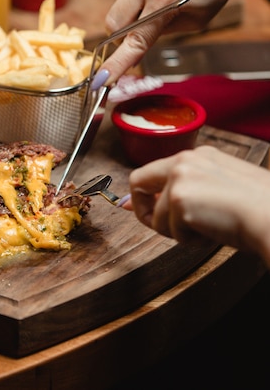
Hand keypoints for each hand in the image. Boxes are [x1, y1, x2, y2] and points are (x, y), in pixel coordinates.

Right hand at [94, 0, 269, 84]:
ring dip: (130, 10)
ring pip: (117, 3)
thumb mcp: (196, 21)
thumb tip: (135, 42)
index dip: (116, 63)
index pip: (134, 39)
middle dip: (123, 34)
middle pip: (113, 23)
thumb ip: (161, 32)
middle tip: (143, 33)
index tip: (101, 79)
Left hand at [125, 145, 269, 265]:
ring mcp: (179, 178)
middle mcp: (184, 160)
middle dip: (145, 210)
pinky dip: (190, 241)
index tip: (141, 210)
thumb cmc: (260, 209)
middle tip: (167, 228)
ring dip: (179, 232)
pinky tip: (213, 233)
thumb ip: (187, 190)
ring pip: (157, 217)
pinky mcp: (178, 199)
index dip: (145, 195)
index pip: (153, 170)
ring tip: (210, 231)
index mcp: (199, 155)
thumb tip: (140, 205)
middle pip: (138, 182)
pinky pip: (170, 232)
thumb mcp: (221, 189)